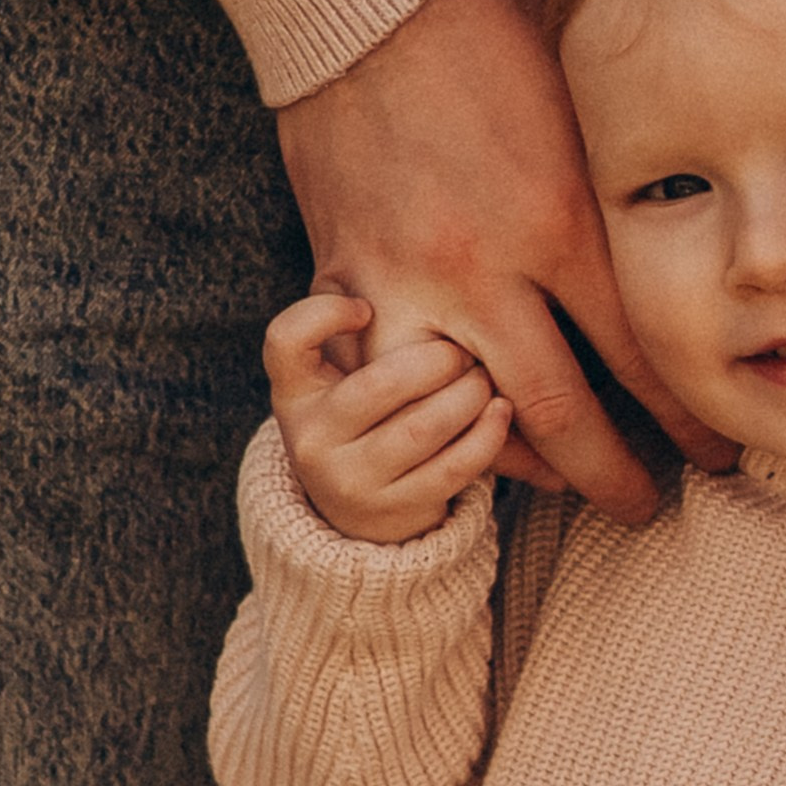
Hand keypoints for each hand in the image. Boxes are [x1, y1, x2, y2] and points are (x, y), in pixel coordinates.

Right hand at [266, 291, 513, 542]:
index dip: (323, 315)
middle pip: (375, 386)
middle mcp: (310, 436)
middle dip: (434, 362)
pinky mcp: (392, 512)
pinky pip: (450, 468)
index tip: (368, 308)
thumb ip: (371, 331)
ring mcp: (348, 480)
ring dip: (467, 397)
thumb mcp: (347, 375)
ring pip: (419, 430)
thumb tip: (419, 273)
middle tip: (463, 349)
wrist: (363, 510)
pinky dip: (485, 435)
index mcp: (295, 391)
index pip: (285, 341)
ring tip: (485, 379)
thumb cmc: (368, 417)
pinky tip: (500, 411)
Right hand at [276, 0, 728, 523]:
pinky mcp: (344, 273)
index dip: (685, 414)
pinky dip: (425, 418)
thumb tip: (686, 232)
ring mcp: (405, 279)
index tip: (718, 448)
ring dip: (519, 468)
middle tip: (649, 509)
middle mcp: (484, 267)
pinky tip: (460, 441)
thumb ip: (620, 184)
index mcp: (560, 218)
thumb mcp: (582, 100)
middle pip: (561, 411)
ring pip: (462, 417)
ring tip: (563, 490)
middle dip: (613, 474)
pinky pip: (383, 381)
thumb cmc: (487, 24)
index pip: (641, 350)